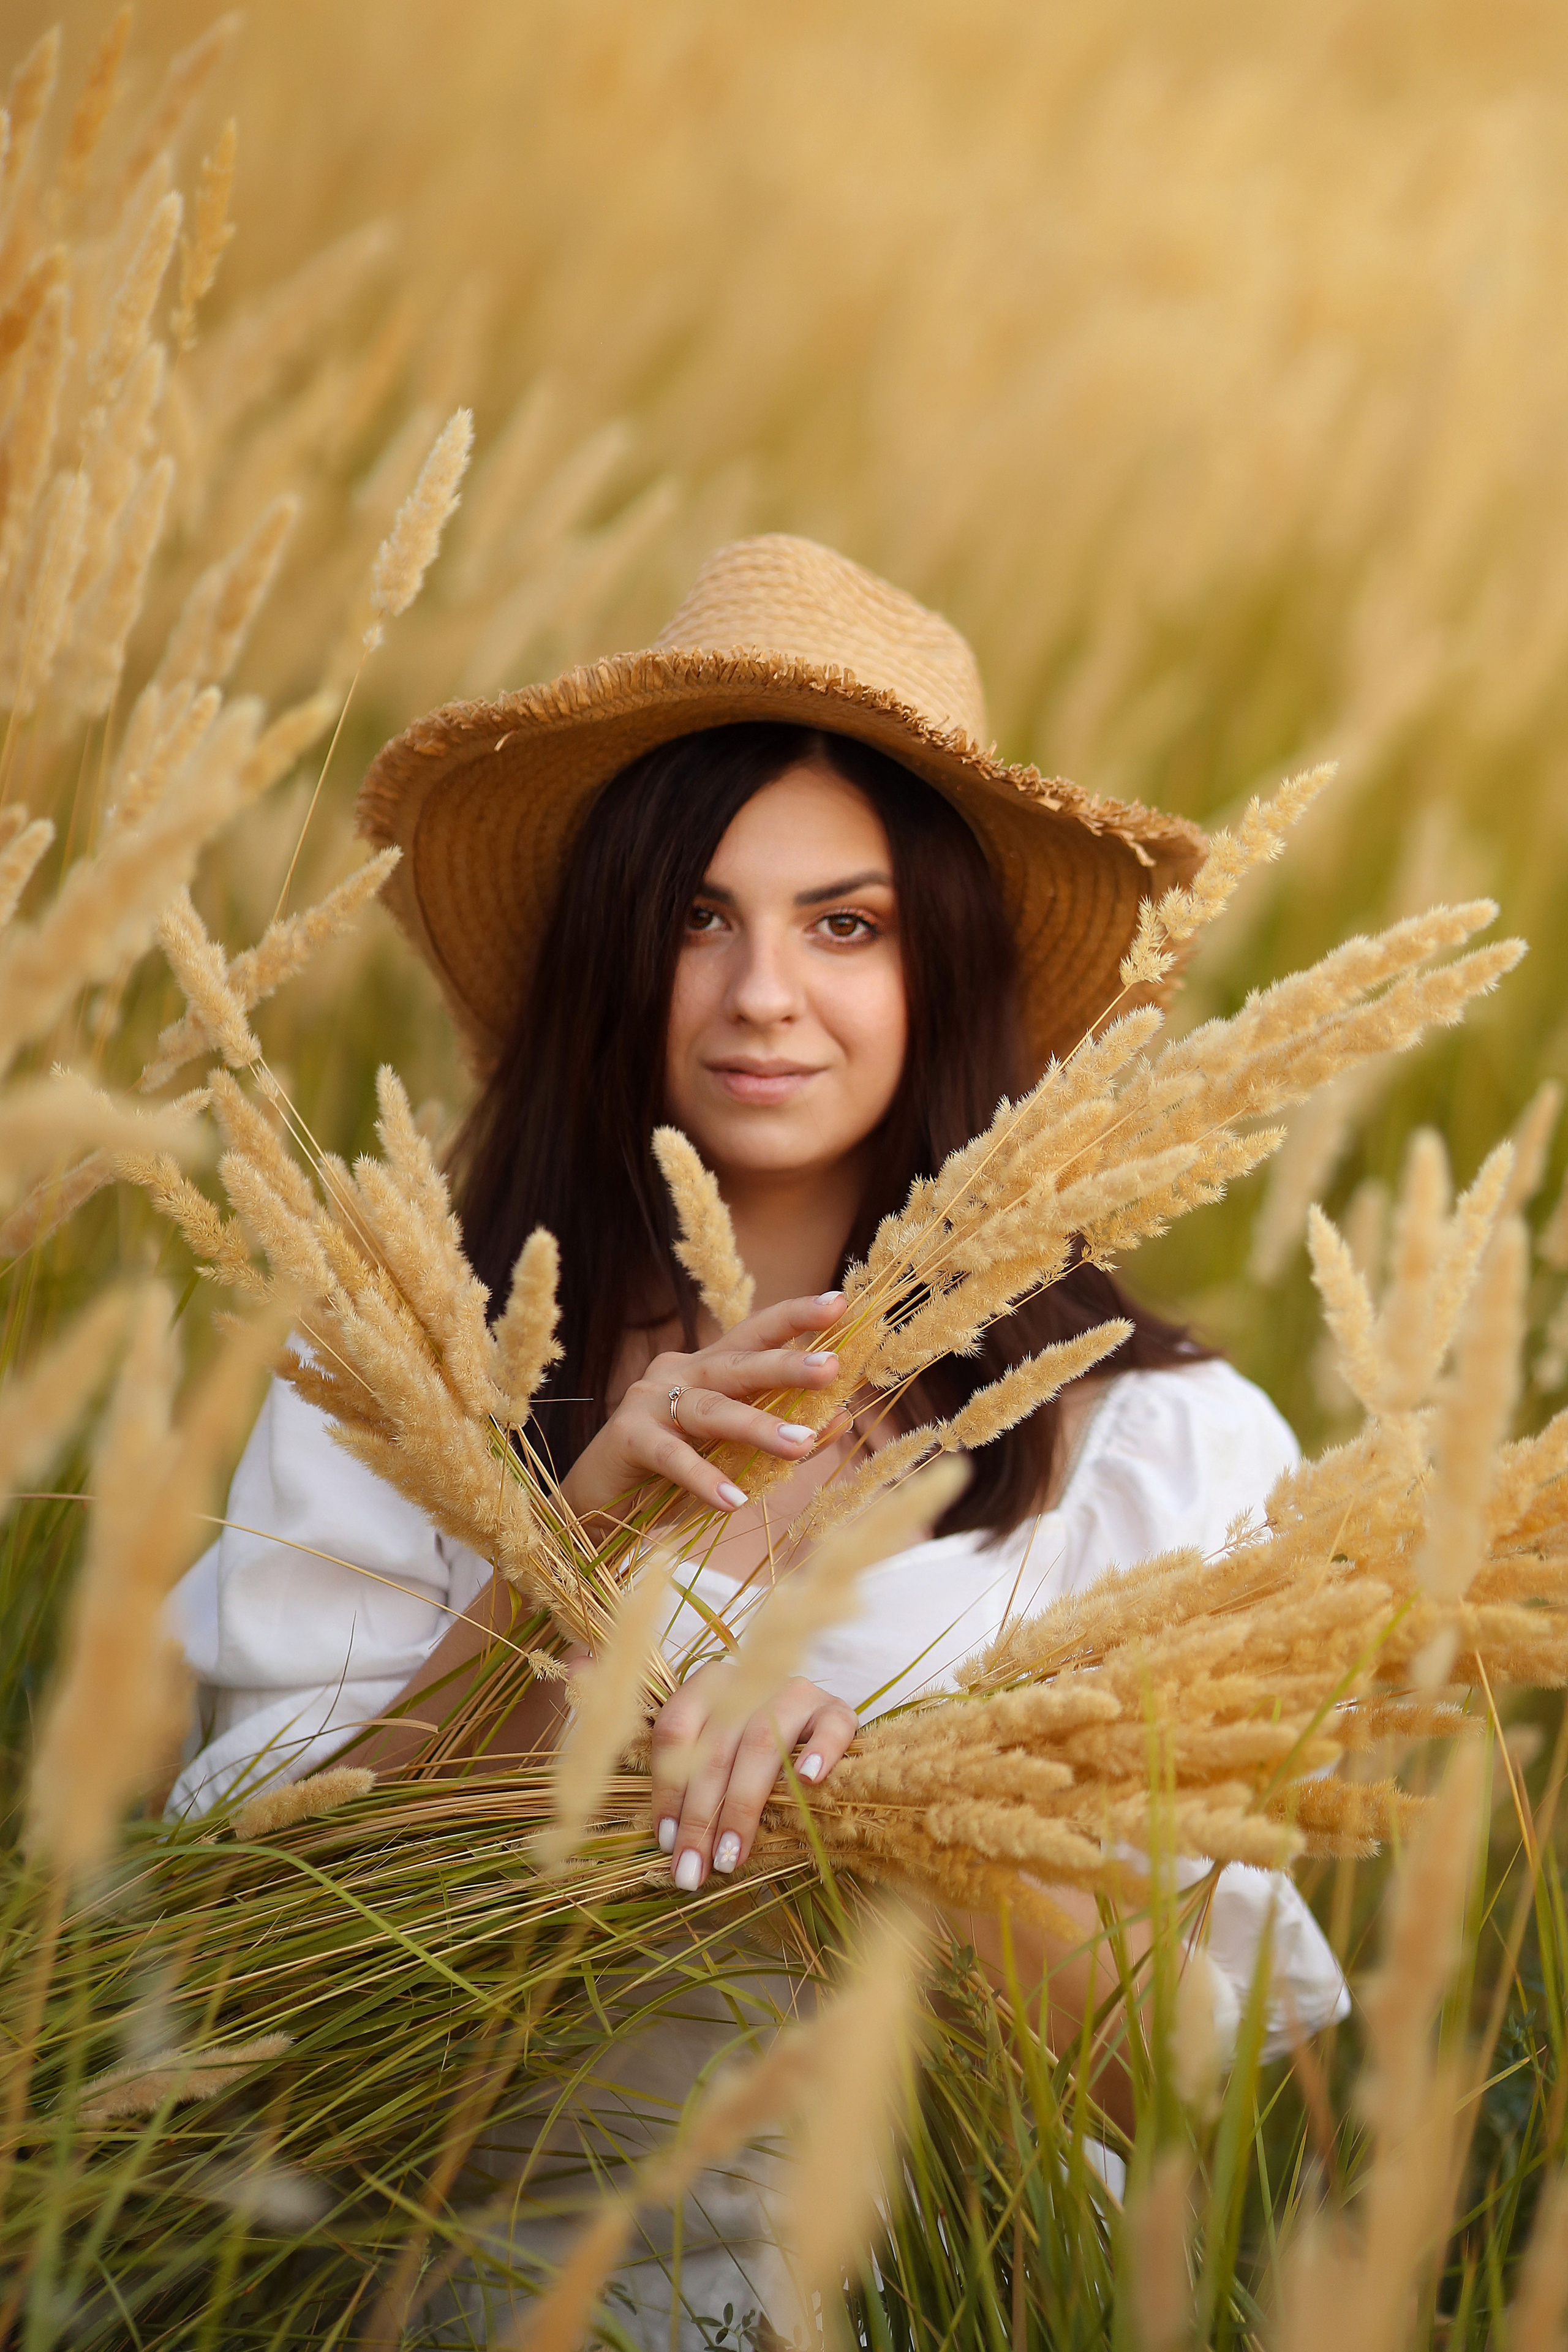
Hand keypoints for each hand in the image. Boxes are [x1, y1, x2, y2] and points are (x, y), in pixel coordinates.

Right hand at [559, 1291, 846, 1524]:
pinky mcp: (628, 1437)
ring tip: (801, 1445)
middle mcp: (679, 1372)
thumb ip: (783, 1432)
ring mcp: (650, 1401)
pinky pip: (673, 1457)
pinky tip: (733, 1499)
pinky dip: (704, 1477)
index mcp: (708, 1367)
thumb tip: (844, 1417)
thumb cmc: (672, 1473)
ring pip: (711, 1409)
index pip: (755, 1334)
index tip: (839, 1302)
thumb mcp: (734, 1452)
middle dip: (786, 1364)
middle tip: (832, 1367)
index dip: (795, 1317)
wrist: (598, 1502)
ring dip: (757, 1426)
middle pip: (738, 1363)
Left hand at [649, 1661, 857, 1889]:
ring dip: (742, 1805)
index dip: (668, 1787)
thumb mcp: (719, 1759)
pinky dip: (819, 1751)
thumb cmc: (756, 1755)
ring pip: (761, 1742)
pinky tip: (809, 1782)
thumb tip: (671, 1843)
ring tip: (731, 1855)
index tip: (668, 1841)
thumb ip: (695, 1784)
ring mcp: (795, 1693)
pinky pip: (830, 1726)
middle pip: (715, 1748)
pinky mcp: (836, 1709)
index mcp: (709, 1686)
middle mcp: (749, 1682)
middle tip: (694, 1869)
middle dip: (699, 1816)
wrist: (819, 1731)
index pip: (676, 1731)